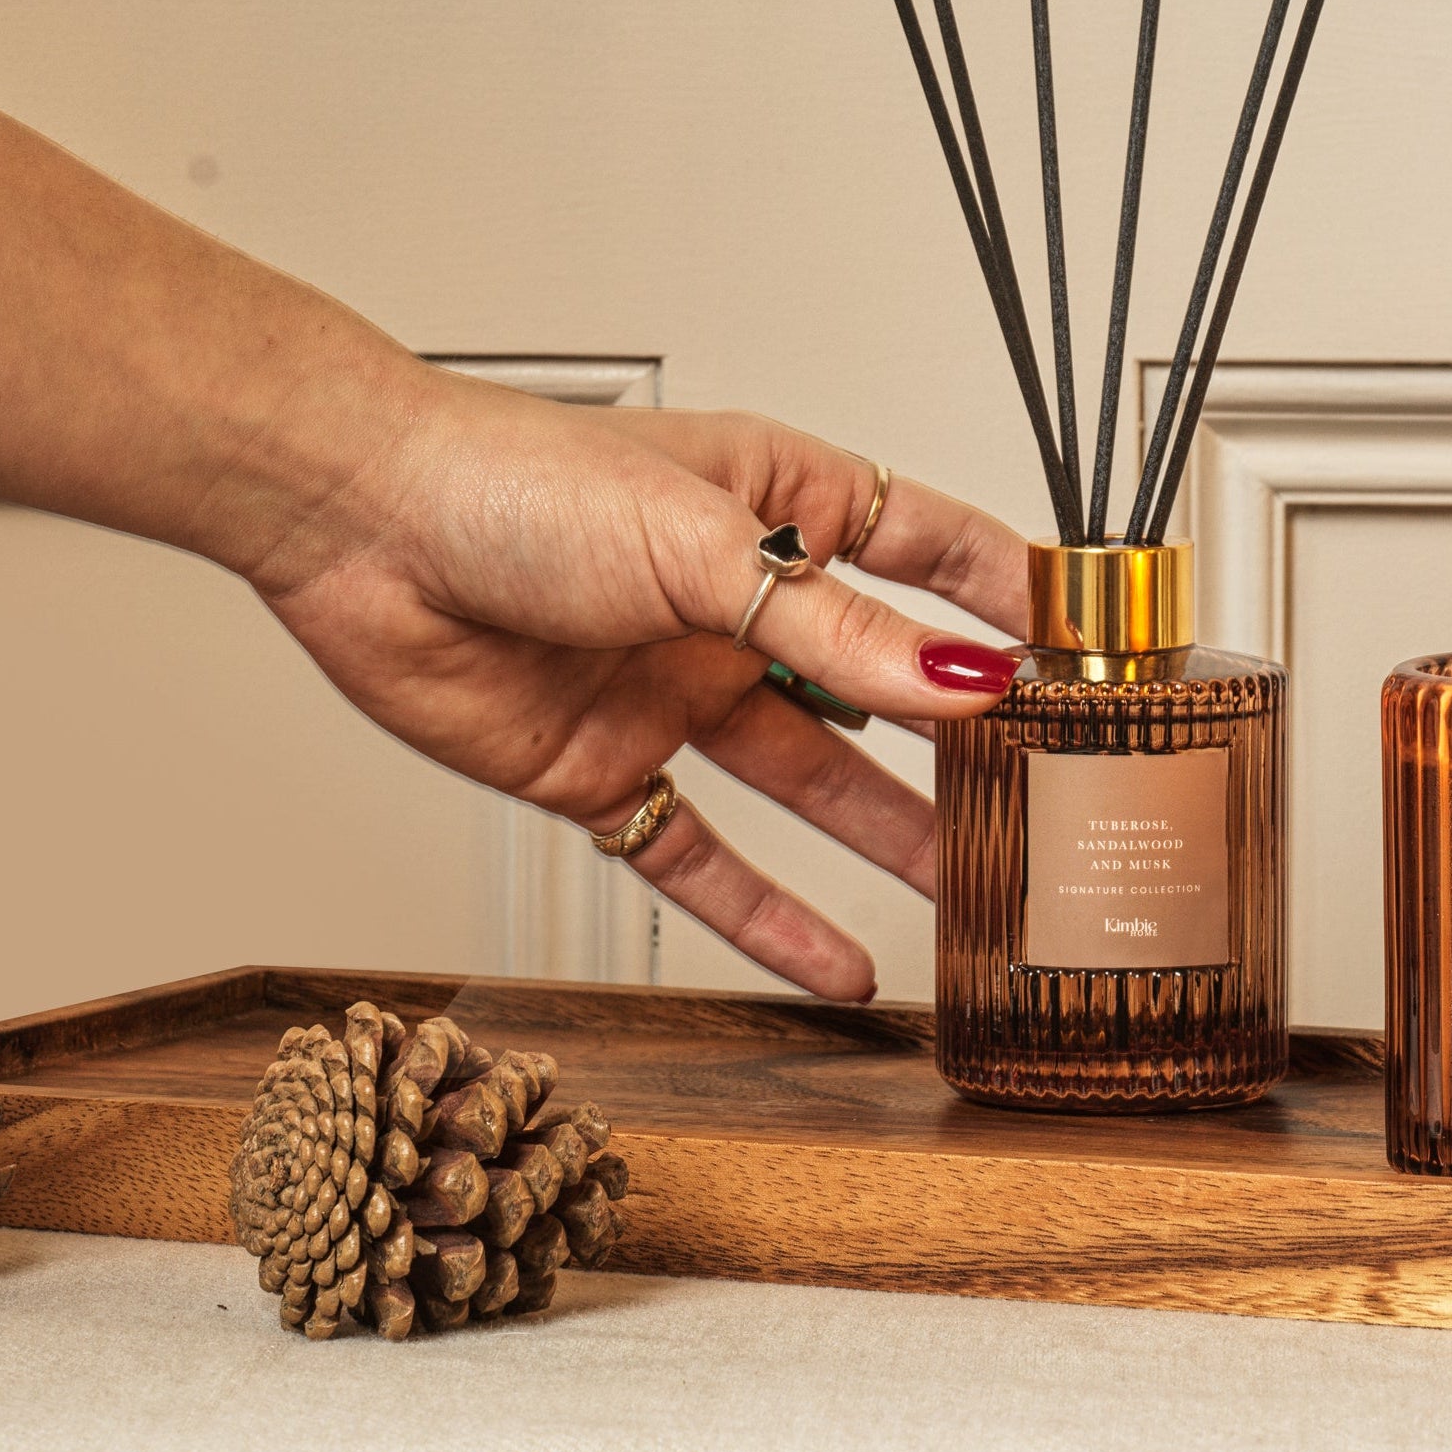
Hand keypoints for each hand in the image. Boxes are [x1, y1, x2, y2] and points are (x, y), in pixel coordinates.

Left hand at [251, 371, 1032, 999]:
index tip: (1099, 657)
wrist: (351, 527)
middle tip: (1050, 805)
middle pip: (881, 684)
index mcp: (776, 504)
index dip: (1015, 600)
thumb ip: (834, 631)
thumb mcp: (698, 549)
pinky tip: (836, 972)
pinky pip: (703, 857)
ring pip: (809, 782)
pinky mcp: (605, 769)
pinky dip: (766, 919)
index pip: (932, 547)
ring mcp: (674, 688)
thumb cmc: (509, 480)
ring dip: (886, 843)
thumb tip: (965, 686)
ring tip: (974, 902)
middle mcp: (735, 600)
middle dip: (966, 746)